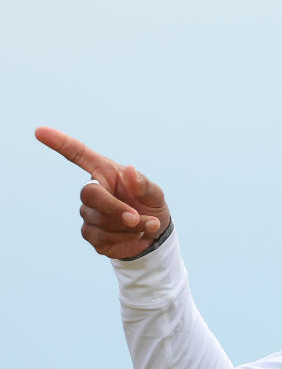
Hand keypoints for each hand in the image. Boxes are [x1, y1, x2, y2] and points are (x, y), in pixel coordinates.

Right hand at [36, 127, 171, 259]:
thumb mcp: (154, 193)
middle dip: (115, 208)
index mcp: (104, 173)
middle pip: (90, 195)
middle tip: (135, 218)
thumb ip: (143, 184)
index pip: (77, 154)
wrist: (155, 235)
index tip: (39, 130)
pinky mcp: (91, 235)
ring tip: (148, 225)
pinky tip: (135, 235)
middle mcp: (92, 191)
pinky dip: (125, 238)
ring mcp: (89, 214)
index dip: (59, 143)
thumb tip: (129, 170)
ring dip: (129, 226)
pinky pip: (103, 238)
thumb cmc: (150, 206)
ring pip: (101, 221)